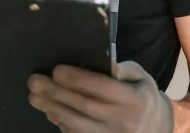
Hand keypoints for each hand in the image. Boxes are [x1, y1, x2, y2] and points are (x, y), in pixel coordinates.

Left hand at [28, 62, 173, 132]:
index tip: (57, 70)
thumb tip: (108, 63)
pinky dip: (61, 125)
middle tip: (35, 81)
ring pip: (77, 125)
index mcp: (134, 100)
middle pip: (85, 106)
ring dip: (53, 110)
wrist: (155, 128)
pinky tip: (50, 112)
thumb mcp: (142, 77)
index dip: (79, 79)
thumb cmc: (143, 96)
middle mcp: (122, 120)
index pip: (103, 88)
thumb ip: (126, 69)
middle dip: (57, 94)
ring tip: (35, 98)